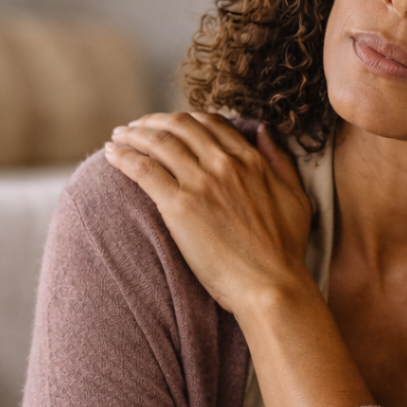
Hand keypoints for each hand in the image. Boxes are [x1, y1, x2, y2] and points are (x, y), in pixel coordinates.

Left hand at [104, 112, 313, 315]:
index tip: (169, 125)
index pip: (210, 123)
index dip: (185, 119)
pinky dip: (123, 157)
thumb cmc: (285, 251)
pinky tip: (110, 155)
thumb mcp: (296, 197)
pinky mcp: (179, 205)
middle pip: (180, 125)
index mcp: (251, 160)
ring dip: (134, 134)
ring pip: (158, 142)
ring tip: (118, 137)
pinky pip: (143, 169)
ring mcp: (201, 182)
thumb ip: (280, 160)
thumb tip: (262, 131)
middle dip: (154, 120)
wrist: (271, 286)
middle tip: (137, 127)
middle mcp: (225, 164)